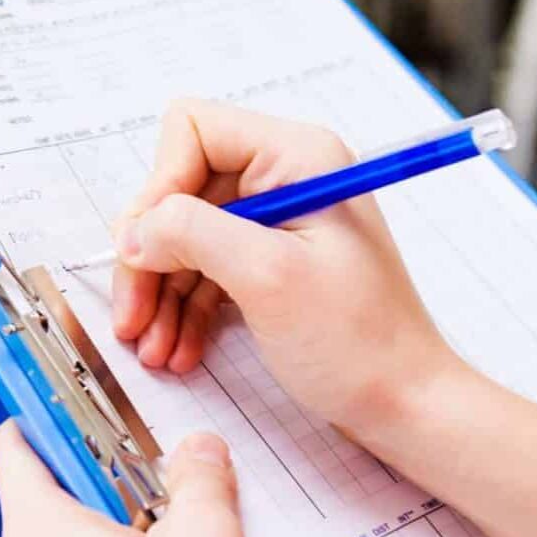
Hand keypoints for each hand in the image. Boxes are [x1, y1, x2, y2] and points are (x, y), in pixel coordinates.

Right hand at [111, 100, 467, 451]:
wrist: (406, 406)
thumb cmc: (359, 342)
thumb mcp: (267, 277)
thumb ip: (192, 233)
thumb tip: (135, 228)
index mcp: (297, 156)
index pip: (193, 131)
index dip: (158, 186)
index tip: (141, 249)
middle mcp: (286, 176)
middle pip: (181, 189)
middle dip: (150, 254)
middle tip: (130, 316)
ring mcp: (280, 220)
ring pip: (186, 234)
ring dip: (161, 290)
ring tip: (151, 347)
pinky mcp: (274, 261)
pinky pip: (208, 268)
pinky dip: (186, 307)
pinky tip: (177, 348)